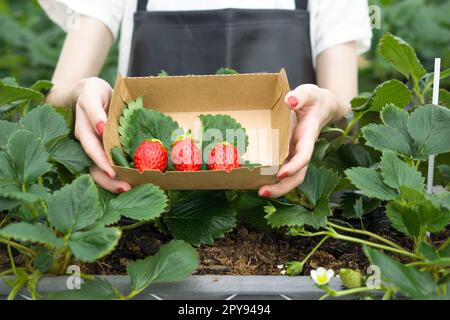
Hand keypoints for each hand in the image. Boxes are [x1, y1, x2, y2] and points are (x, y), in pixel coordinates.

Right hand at [74, 77, 130, 192]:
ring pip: (101, 172)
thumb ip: (95, 111)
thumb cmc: (93, 92)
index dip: (101, 162)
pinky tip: (134, 182)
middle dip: (109, 181)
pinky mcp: (106, 151)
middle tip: (127, 188)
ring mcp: (97, 149)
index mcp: (84, 131)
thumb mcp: (92, 94)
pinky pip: (111, 166)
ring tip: (131, 189)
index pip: (91, 149)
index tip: (113, 173)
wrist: (93, 92)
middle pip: (94, 168)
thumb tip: (101, 128)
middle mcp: (89, 144)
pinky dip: (121, 175)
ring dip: (115, 183)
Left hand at [258, 84, 347, 197]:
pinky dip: (272, 179)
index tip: (281, 173)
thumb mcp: (308, 92)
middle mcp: (302, 150)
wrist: (320, 107)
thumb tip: (290, 101)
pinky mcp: (288, 155)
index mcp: (308, 136)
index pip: (304, 155)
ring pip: (290, 178)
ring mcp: (295, 154)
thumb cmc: (313, 100)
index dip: (294, 166)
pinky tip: (256, 181)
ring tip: (260, 192)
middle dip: (283, 187)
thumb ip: (300, 95)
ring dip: (277, 188)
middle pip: (297, 176)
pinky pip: (282, 170)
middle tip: (263, 192)